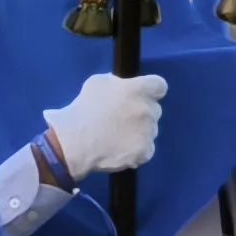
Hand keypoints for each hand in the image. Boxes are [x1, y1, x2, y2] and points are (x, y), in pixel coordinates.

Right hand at [42, 74, 166, 176]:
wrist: (75, 142)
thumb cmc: (83, 109)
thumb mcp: (96, 83)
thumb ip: (116, 83)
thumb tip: (123, 87)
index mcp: (138, 90)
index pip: (159, 86)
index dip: (150, 92)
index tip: (139, 97)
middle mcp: (148, 110)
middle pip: (154, 110)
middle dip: (141, 113)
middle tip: (122, 120)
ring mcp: (148, 132)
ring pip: (150, 131)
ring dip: (139, 132)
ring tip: (117, 138)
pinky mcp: (145, 152)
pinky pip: (146, 150)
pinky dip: (136, 151)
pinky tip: (120, 150)